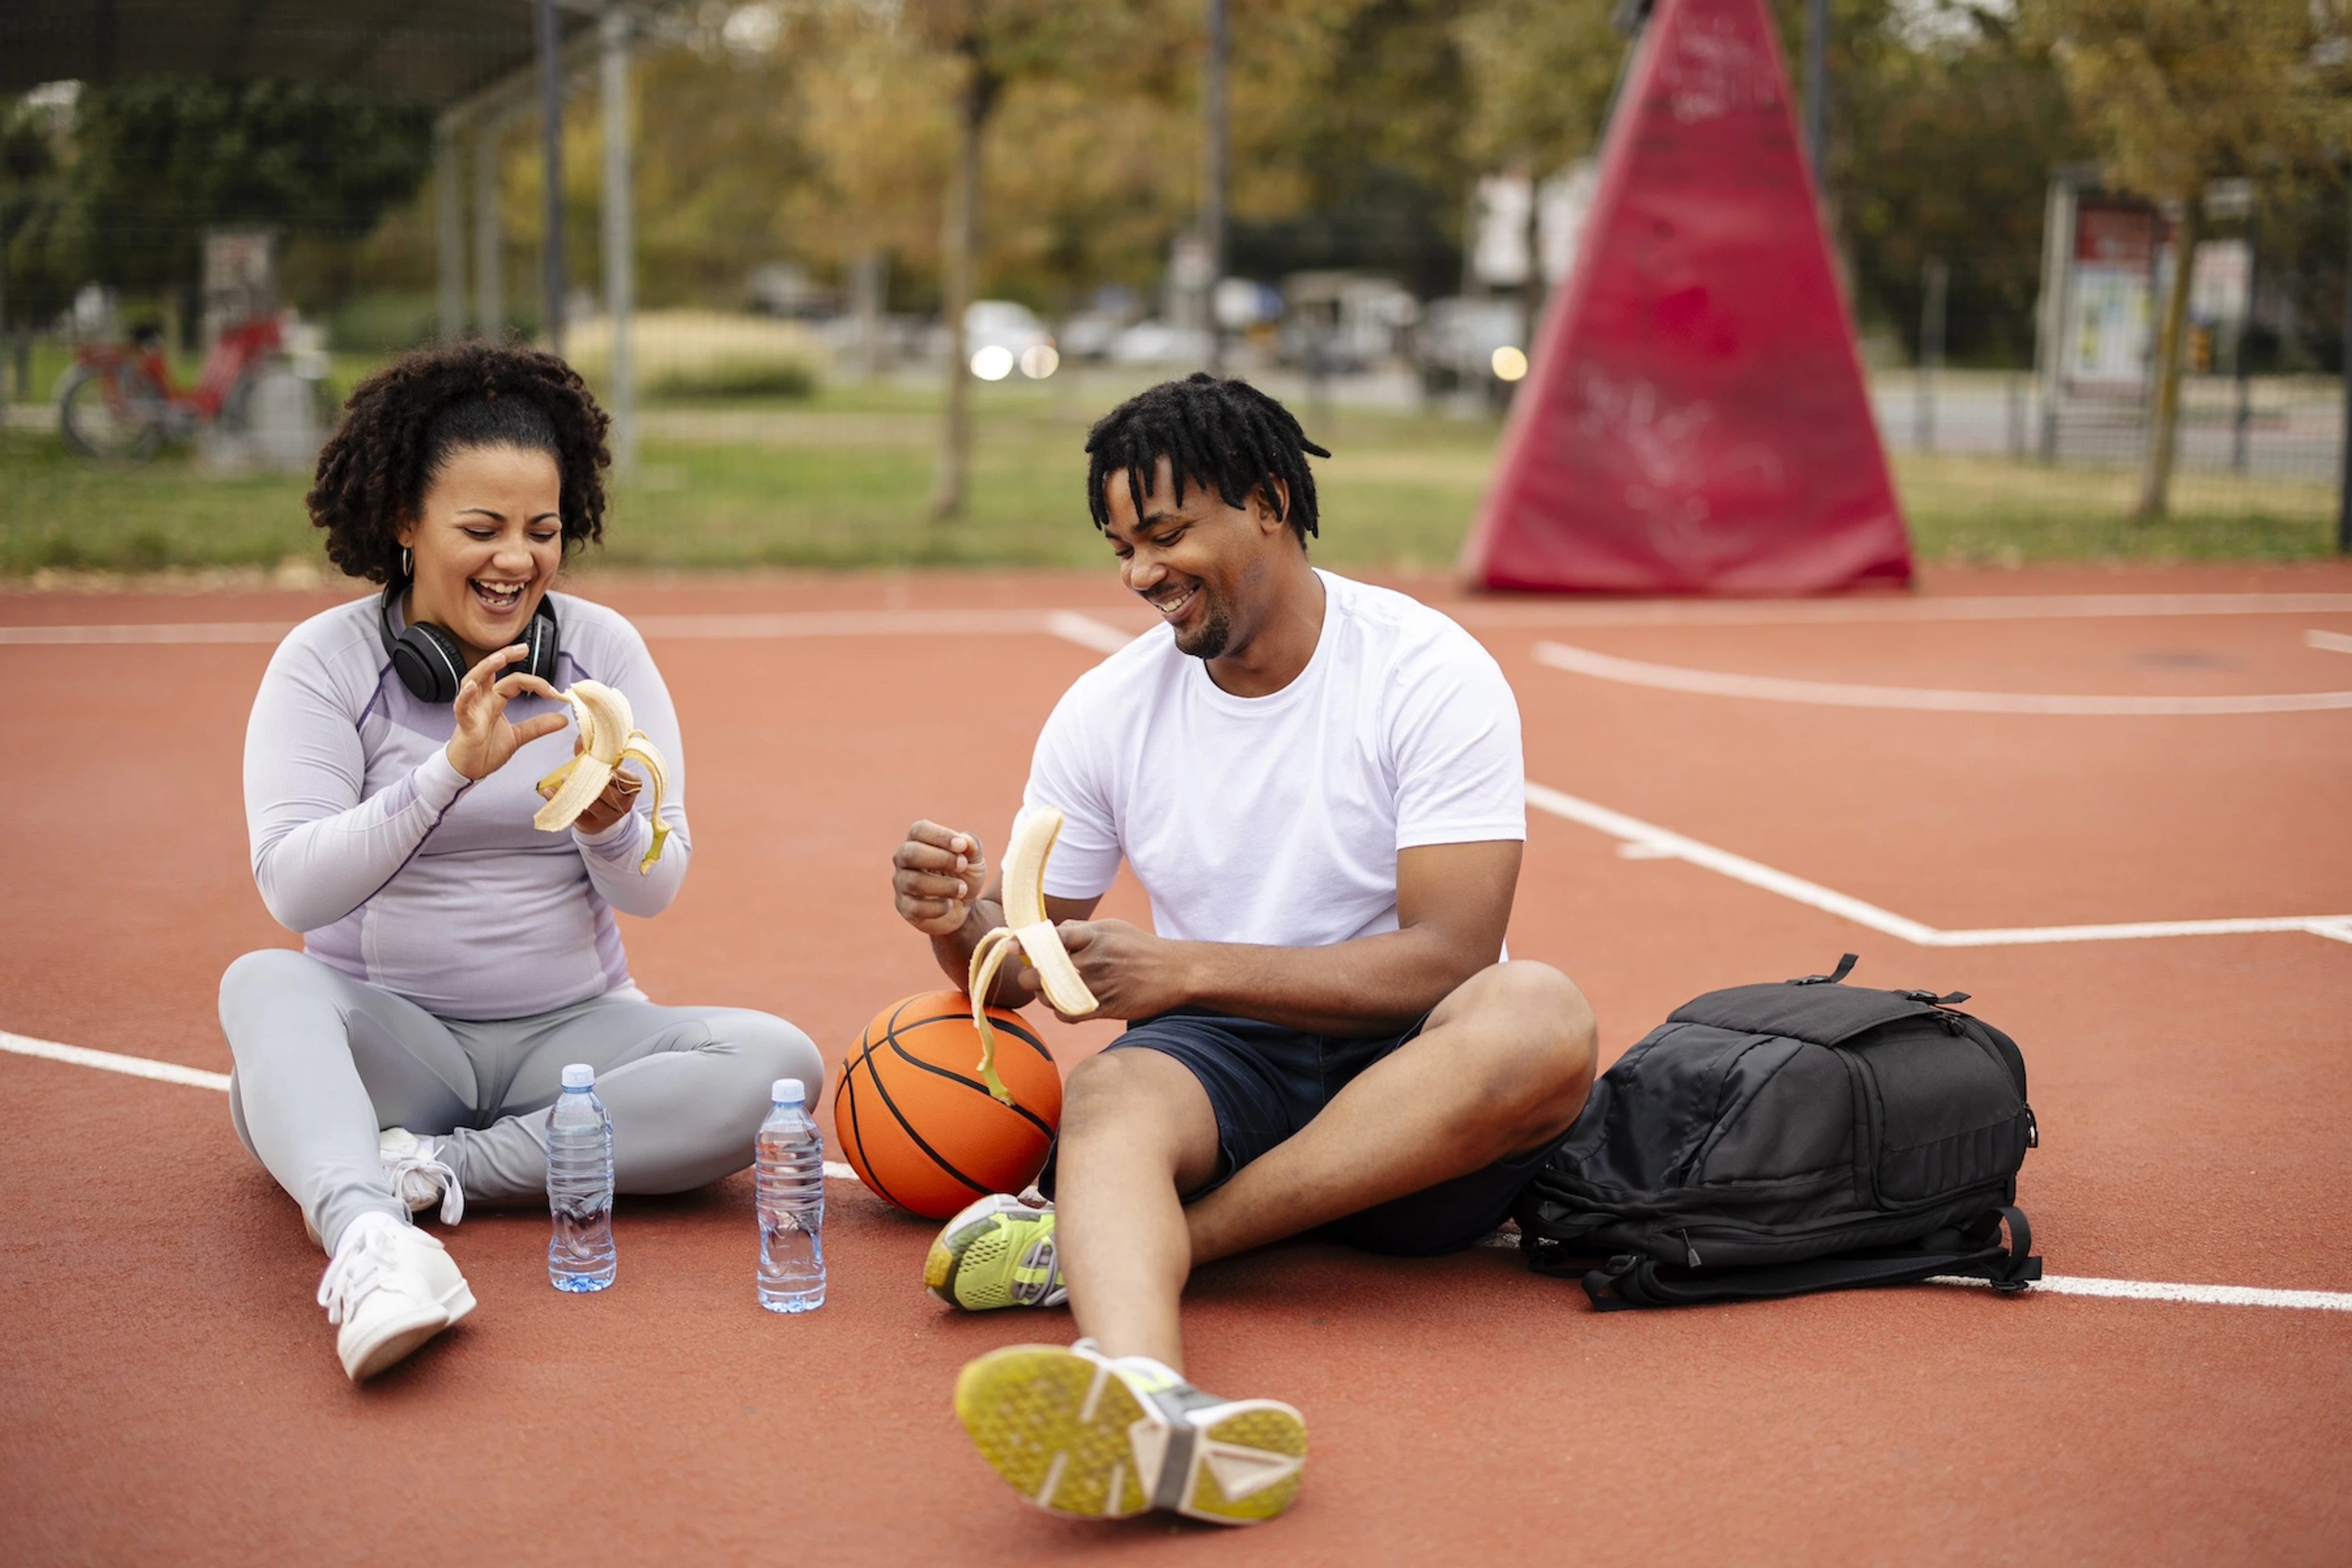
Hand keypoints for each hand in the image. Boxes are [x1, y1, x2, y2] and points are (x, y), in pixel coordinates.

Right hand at [444, 645, 564, 781]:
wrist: (468, 771)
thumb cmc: (485, 751)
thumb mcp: (519, 736)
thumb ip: (538, 725)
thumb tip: (562, 718)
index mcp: (494, 701)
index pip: (513, 681)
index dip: (534, 682)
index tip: (554, 692)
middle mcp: (482, 701)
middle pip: (489, 671)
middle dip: (504, 656)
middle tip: (523, 648)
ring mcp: (471, 711)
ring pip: (473, 681)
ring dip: (485, 668)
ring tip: (499, 658)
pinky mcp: (464, 725)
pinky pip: (461, 707)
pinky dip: (466, 696)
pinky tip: (472, 687)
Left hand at [538, 732, 642, 834]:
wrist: (599, 813)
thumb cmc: (602, 783)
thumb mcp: (602, 766)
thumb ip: (593, 752)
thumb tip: (581, 736)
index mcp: (630, 788)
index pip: (632, 783)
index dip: (621, 776)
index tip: (609, 770)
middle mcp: (623, 805)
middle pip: (611, 795)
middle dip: (594, 782)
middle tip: (577, 771)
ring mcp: (608, 817)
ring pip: (594, 805)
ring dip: (576, 791)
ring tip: (563, 779)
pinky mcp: (590, 824)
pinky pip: (575, 814)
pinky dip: (561, 801)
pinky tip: (549, 792)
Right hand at [893, 820, 986, 937]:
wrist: (964, 905)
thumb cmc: (964, 874)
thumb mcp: (974, 858)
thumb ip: (972, 846)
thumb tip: (966, 842)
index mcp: (917, 840)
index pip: (919, 830)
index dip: (940, 835)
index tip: (962, 846)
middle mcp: (903, 859)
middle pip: (910, 853)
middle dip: (941, 859)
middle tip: (963, 865)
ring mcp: (901, 883)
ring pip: (913, 882)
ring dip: (944, 885)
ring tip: (962, 889)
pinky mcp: (904, 907)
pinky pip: (915, 907)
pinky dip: (937, 907)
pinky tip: (949, 904)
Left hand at [1019, 918, 1185, 1021]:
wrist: (1176, 972)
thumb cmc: (1140, 947)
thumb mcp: (1112, 927)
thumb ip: (1079, 929)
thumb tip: (1048, 934)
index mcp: (1093, 936)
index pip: (1050, 938)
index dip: (1025, 943)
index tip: (1011, 946)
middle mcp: (1093, 961)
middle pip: (1042, 972)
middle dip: (1029, 974)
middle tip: (1031, 974)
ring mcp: (1098, 986)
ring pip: (1051, 996)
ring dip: (1044, 994)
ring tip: (1051, 988)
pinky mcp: (1104, 1008)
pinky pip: (1067, 1014)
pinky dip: (1060, 1011)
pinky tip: (1066, 1003)